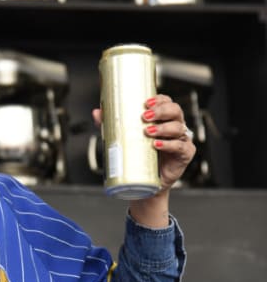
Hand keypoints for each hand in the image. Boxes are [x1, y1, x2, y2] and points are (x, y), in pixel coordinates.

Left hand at [92, 94, 195, 226]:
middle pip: (175, 110)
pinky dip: (169, 144)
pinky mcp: (184, 154)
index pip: (166, 102)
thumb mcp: (122, 137)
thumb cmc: (137, 156)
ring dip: (162, 128)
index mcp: (163, 118)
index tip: (146, 102)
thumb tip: (97, 112)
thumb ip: (110, 124)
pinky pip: (180, 146)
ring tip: (147, 132)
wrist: (144, 182)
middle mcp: (175, 126)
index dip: (159, 99)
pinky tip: (156, 145)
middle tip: (145, 116)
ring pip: (178, 128)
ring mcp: (181, 140)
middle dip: (161, 110)